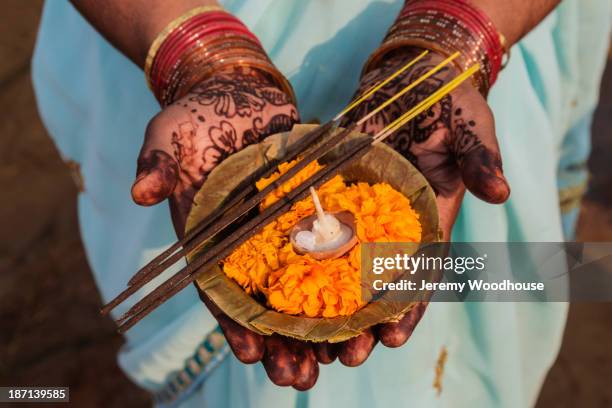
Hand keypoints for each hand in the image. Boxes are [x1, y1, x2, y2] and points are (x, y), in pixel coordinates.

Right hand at [131, 67, 319, 389]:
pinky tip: (362, 309)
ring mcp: (277, 227)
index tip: (249, 354)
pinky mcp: (307, 207)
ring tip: (335, 360)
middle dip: (280, 342)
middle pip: (263, 301)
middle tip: (300, 378)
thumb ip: (156, 164)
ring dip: (315, 324)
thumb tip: (139, 192)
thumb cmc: (193, 117)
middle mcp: (244, 240)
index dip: (232, 322)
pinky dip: (342, 277)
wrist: (232, 92)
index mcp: (207, 235)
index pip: (218, 288)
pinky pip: (328, 246)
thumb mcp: (167, 136)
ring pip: (299, 285)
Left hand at [334, 48, 510, 366]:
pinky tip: (288, 288)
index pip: (420, 271)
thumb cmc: (448, 102)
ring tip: (315, 340)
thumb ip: (481, 159)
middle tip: (348, 355)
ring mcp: (364, 207)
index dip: (409, 306)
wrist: (412, 76)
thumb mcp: (471, 128)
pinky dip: (308, 256)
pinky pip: (320, 225)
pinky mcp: (337, 189)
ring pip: (346, 263)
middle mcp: (395, 221)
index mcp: (432, 216)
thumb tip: (502, 191)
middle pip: (380, 280)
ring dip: (333, 303)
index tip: (394, 337)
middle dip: (367, 320)